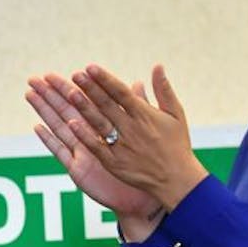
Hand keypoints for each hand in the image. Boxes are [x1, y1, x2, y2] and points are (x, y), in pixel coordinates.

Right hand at [27, 72, 163, 228]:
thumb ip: (138, 107)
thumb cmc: (144, 167)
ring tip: (30, 94)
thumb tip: (137, 82)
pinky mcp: (78, 170)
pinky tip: (37, 127)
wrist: (143, 198)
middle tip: (34, 79)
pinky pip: (62, 153)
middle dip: (49, 95)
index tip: (54, 74)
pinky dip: (49, 140)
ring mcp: (81, 153)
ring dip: (44, 111)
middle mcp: (89, 138)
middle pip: (65, 112)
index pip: (83, 102)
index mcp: (103, 127)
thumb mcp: (145, 133)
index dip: (68, 87)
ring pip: (59, 127)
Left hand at [63, 63, 207, 209]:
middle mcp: (131, 128)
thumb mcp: (176, 115)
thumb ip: (163, 90)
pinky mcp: (114, 163)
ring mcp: (122, 146)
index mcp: (144, 115)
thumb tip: (157, 66)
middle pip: (107, 105)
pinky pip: (97, 147)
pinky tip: (71, 125)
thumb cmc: (177, 144)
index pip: (121, 93)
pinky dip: (85, 136)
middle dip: (91, 89)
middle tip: (76, 75)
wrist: (177, 180)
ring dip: (85, 108)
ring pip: (100, 123)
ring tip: (70, 93)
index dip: (105, 79)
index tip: (90, 67)